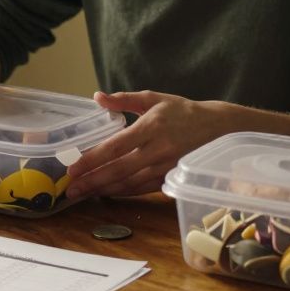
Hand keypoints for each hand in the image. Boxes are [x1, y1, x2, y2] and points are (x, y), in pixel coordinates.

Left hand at [65, 91, 232, 198]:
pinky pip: (143, 189)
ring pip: (130, 183)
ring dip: (104, 190)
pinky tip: (106, 193)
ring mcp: (166, 167)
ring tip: (83, 193)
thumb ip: (123, 99)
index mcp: (151, 126)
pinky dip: (123, 193)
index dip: (92, 159)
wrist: (218, 128)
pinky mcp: (172, 178)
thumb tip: (97, 97)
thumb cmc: (182, 111)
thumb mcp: (154, 98)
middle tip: (70, 189)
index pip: (115, 147)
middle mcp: (158, 149)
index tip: (73, 167)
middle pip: (119, 170)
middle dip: (92, 181)